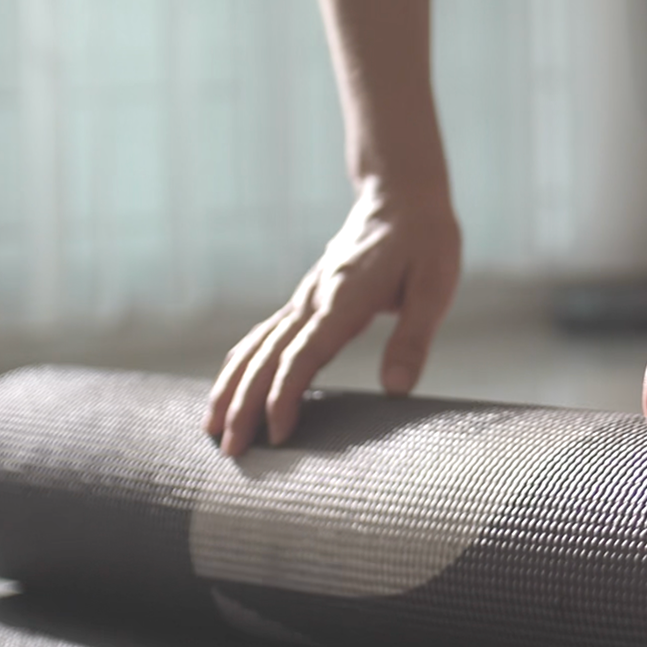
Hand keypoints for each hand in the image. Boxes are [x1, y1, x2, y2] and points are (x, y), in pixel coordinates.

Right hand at [204, 184, 459, 454]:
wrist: (401, 196)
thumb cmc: (425, 242)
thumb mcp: (434, 288)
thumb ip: (412, 339)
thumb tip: (396, 390)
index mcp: (343, 300)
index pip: (303, 355)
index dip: (285, 396)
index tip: (275, 435)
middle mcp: (313, 301)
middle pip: (267, 358)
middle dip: (244, 405)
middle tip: (229, 449)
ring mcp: (304, 299)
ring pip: (256, 347)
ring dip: (232, 387)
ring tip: (212, 427)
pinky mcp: (305, 300)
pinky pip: (263, 336)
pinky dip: (241, 364)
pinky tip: (229, 387)